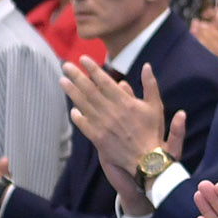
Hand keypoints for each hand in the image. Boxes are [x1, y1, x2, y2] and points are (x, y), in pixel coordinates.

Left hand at [63, 59, 173, 175]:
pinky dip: (77, 116)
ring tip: (62, 81)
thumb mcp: (156, 105)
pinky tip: (72, 109)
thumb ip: (150, 85)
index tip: (83, 58)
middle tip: (66, 66)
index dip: (92, 69)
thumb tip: (146, 65)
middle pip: (89, 90)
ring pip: (83, 105)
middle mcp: (110, 111)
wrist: (146, 159)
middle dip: (76, 76)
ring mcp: (102, 125)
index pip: (104, 81)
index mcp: (124, 101)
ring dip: (71, 92)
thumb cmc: (152, 131)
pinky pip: (83, 124)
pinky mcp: (97, 138)